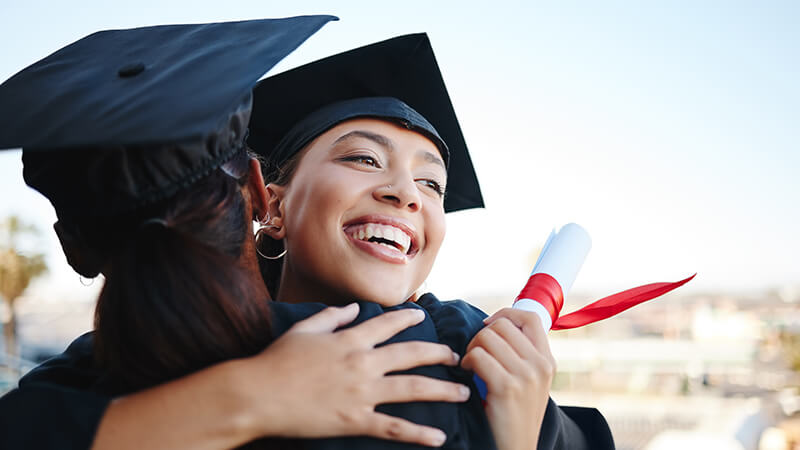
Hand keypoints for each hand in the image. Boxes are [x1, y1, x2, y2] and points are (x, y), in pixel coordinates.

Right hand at [233, 303, 469, 446]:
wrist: (257, 394)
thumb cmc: (276, 360)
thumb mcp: (304, 329)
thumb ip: (332, 316)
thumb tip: (353, 308)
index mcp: (350, 339)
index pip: (387, 324)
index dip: (408, 319)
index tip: (423, 317)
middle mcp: (362, 362)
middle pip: (411, 354)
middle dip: (438, 354)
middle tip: (456, 356)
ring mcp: (361, 392)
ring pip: (412, 389)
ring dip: (442, 390)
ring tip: (463, 393)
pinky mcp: (355, 419)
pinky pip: (394, 427)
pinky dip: (419, 433)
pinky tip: (439, 438)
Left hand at [461, 308, 555, 449]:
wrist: (516, 448)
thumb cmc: (513, 414)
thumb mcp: (528, 382)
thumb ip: (521, 355)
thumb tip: (494, 325)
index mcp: (547, 361)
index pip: (531, 317)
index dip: (505, 314)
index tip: (488, 326)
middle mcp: (541, 365)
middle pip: (502, 325)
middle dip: (481, 335)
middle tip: (475, 354)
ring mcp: (526, 376)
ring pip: (487, 337)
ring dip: (471, 348)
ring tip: (471, 365)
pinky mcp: (507, 387)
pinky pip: (478, 356)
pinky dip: (466, 362)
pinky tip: (468, 374)